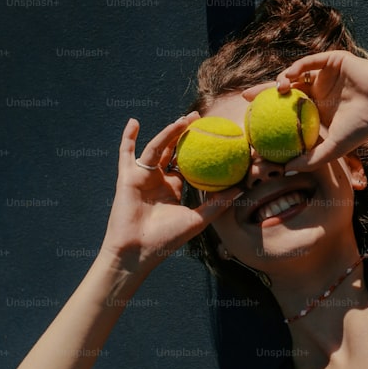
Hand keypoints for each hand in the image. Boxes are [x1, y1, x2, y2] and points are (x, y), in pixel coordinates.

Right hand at [100, 114, 238, 272]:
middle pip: (172, 150)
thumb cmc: (166, 239)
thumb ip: (216, 204)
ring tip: (183, 120)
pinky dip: (128, 138)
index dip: (199, 149)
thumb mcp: (197, 220)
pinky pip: (126, 153)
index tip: (214, 135)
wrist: (138, 251)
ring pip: (156, 148)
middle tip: (200, 117)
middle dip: (184, 133)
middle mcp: (158, 180)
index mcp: (173, 188)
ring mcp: (142, 177)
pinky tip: (134, 122)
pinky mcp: (127, 177)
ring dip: (169, 132)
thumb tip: (241, 189)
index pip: (188, 163)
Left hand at [242, 50, 367, 171]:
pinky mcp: (331, 61)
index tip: (252, 120)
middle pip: (286, 91)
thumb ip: (311, 159)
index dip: (270, 114)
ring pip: (295, 76)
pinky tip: (288, 77)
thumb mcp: (334, 148)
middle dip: (263, 94)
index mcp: (318, 111)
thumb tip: (286, 170)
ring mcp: (325, 76)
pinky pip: (308, 62)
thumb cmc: (363, 126)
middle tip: (245, 98)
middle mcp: (320, 93)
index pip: (288, 111)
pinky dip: (296, 68)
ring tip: (275, 90)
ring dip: (281, 80)